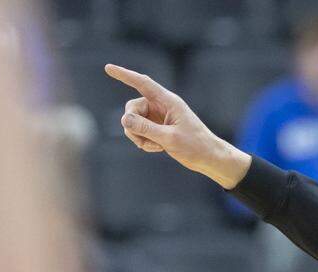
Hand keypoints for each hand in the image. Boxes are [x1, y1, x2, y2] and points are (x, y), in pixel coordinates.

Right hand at [103, 63, 250, 188]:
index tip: (108, 68)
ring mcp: (158, 118)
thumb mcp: (169, 138)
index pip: (143, 83)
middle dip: (132, 124)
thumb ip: (146, 128)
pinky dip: (143, 141)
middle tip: (143, 139)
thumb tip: (124, 119)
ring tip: (156, 146)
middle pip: (132, 107)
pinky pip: (139, 132)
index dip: (125, 75)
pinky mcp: (158, 129)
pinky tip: (158, 149)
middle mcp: (162, 106)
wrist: (209, 158)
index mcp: (168, 101)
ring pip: (133, 121)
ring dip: (138, 136)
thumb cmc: (195, 146)